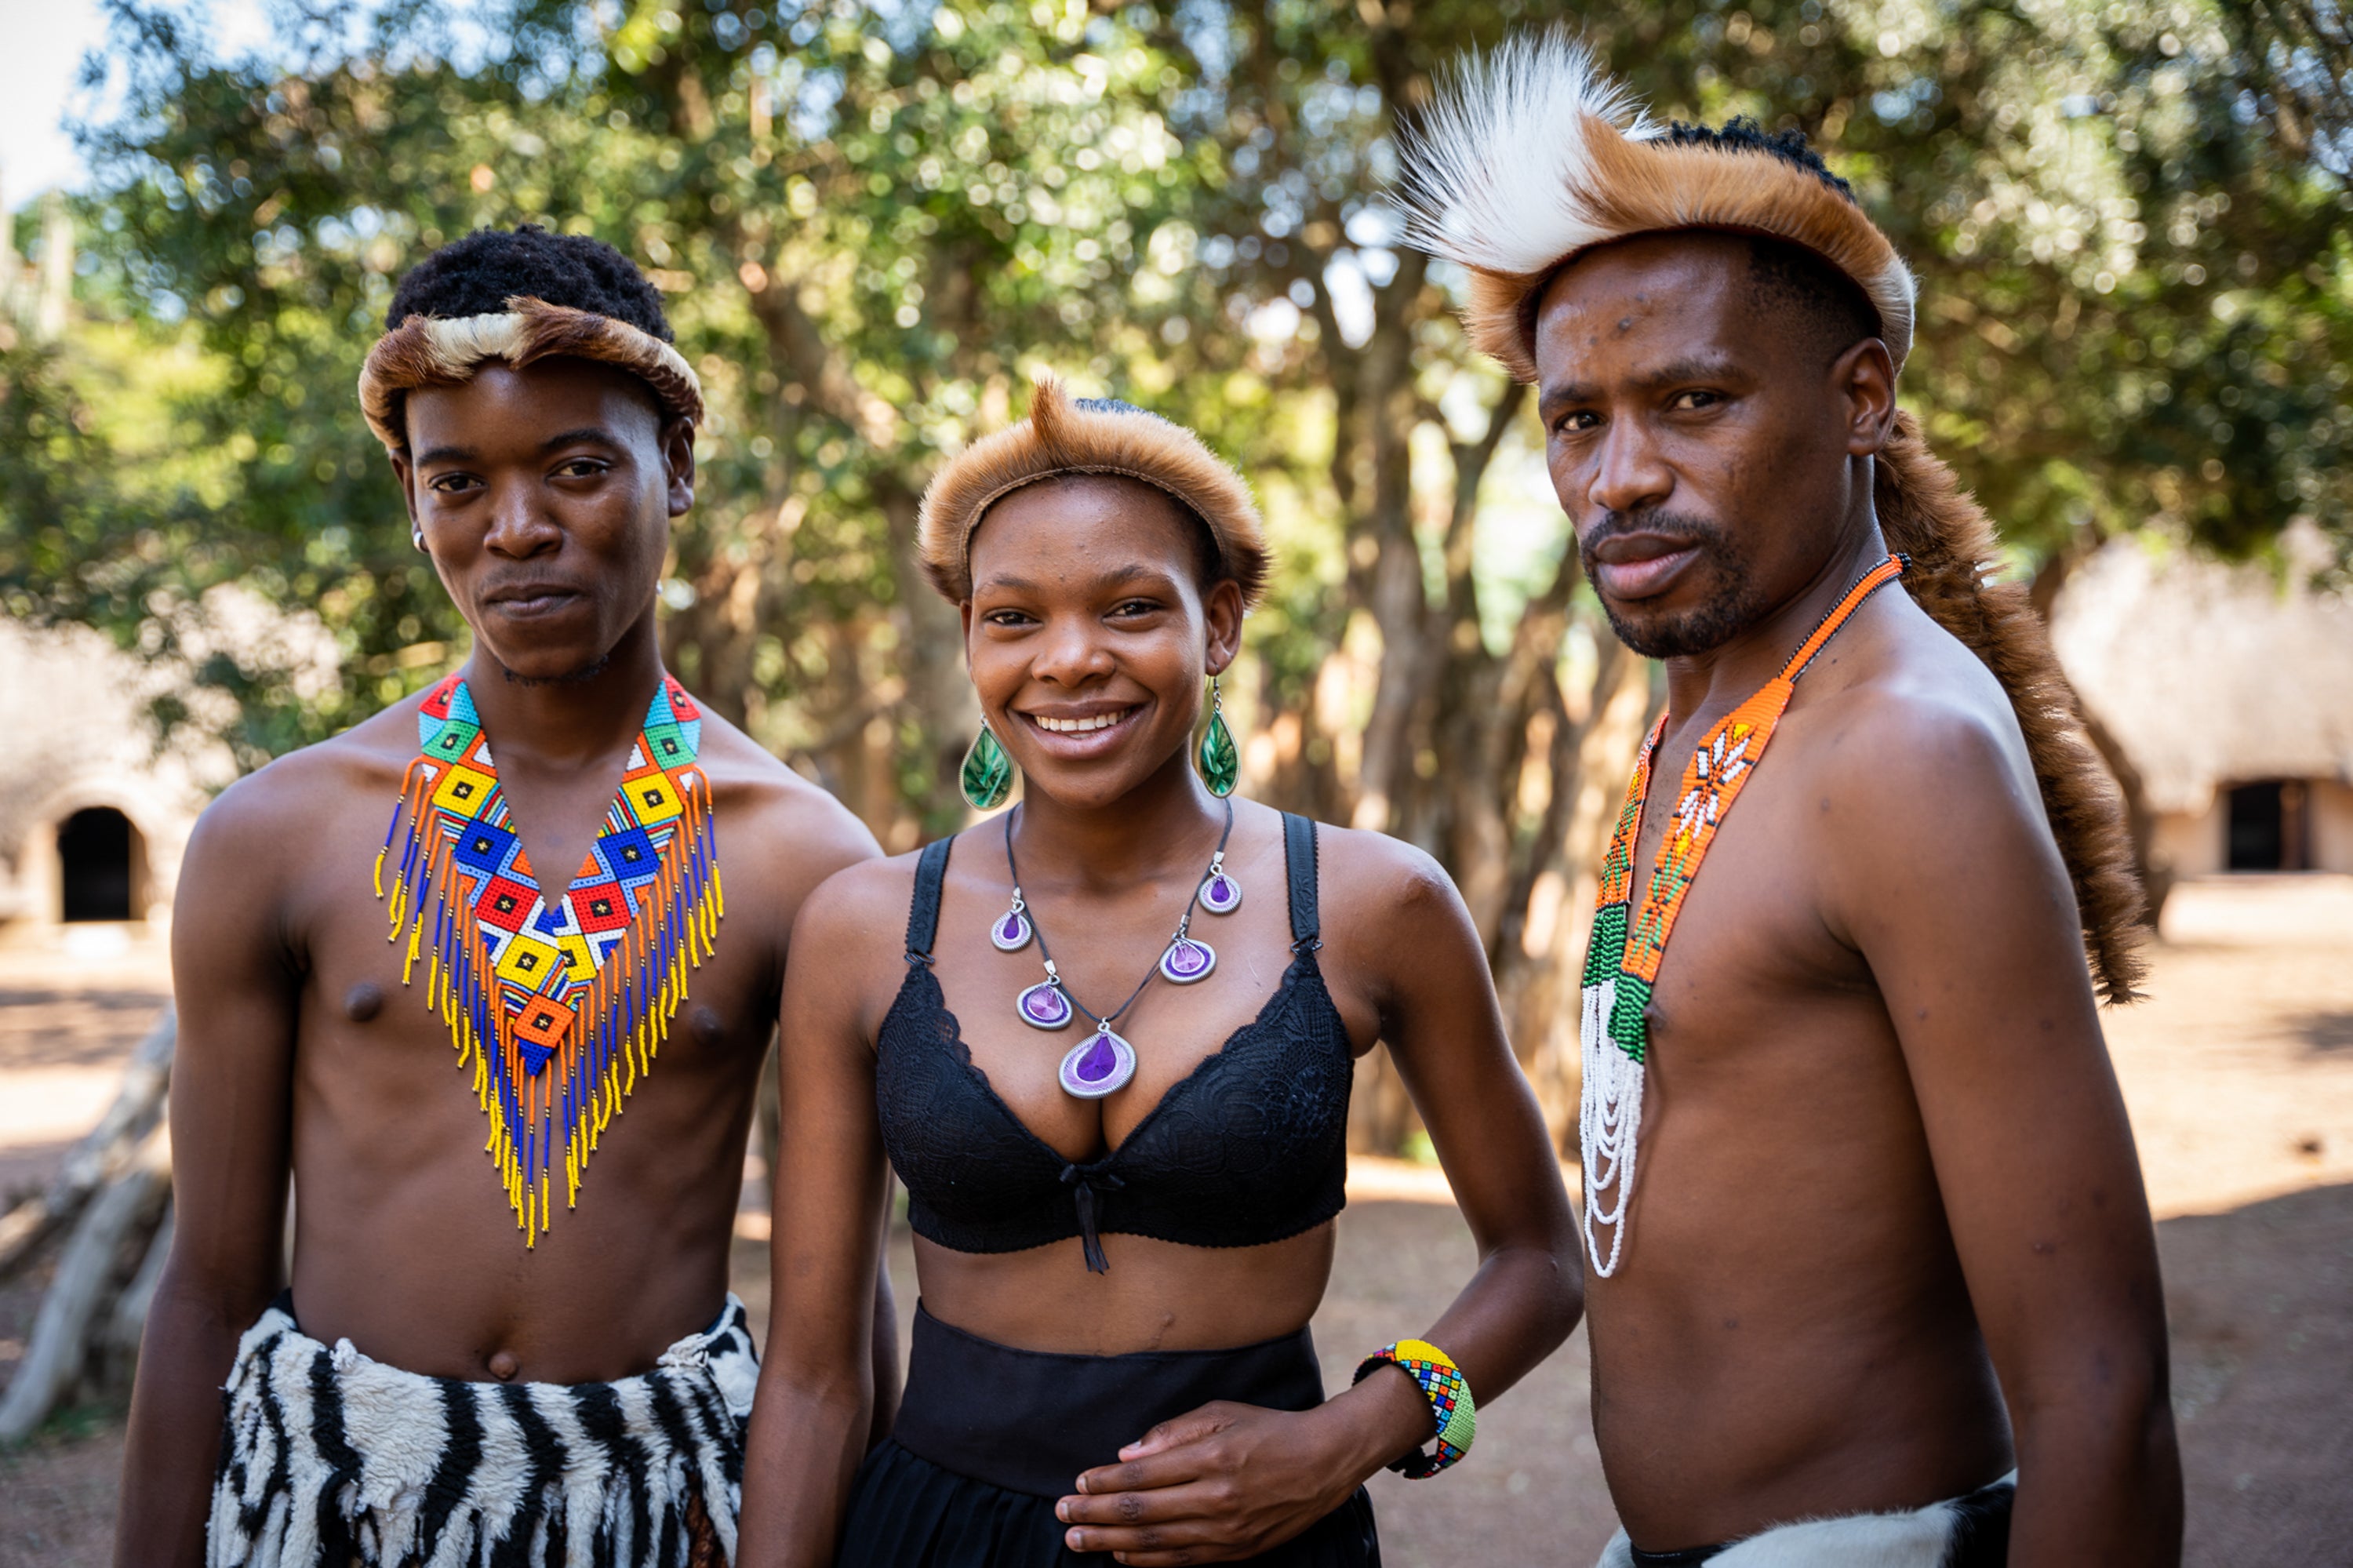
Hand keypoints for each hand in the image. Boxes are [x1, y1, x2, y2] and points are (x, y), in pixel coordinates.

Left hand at [1056, 1374, 1429, 1564]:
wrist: (1324, 1462)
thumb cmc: (1268, 1430)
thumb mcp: (1221, 1413)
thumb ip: (1171, 1433)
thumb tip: (1127, 1455)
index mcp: (1211, 1457)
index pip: (1141, 1476)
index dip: (1104, 1481)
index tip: (1078, 1480)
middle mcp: (1216, 1498)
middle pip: (1141, 1511)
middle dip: (1095, 1514)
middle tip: (1062, 1513)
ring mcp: (1227, 1530)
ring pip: (1156, 1541)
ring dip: (1111, 1541)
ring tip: (1079, 1539)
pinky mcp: (1237, 1551)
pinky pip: (1182, 1560)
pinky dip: (1146, 1560)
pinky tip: (1120, 1555)